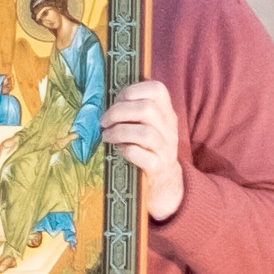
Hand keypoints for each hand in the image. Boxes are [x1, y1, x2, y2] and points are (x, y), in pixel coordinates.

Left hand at [104, 78, 188, 222]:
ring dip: (118, 132)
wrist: (165, 183)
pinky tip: (118, 150)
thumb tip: (107, 98)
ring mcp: (166, 149)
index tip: (117, 100)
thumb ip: (134, 110)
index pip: (157, 89)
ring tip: (106, 136)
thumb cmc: (148, 149)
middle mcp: (169, 128)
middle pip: (147, 109)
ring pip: (145, 132)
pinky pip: (140, 155)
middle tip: (104, 121)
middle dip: (118, 112)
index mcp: (166, 113)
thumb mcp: (148, 126)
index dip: (133, 90)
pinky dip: (125, 150)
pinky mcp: (158, 168)